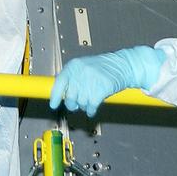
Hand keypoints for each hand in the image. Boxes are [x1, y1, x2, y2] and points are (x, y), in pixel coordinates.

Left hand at [49, 46, 165, 116]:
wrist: (123, 64)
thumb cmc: (102, 67)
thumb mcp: (83, 67)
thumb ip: (72, 78)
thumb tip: (61, 96)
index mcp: (73, 66)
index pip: (59, 82)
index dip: (55, 96)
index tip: (53, 105)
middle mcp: (80, 72)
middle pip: (69, 97)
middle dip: (72, 104)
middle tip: (76, 105)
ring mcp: (91, 80)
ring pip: (81, 103)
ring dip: (84, 106)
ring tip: (89, 101)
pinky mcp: (102, 88)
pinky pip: (91, 106)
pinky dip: (91, 110)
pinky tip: (92, 109)